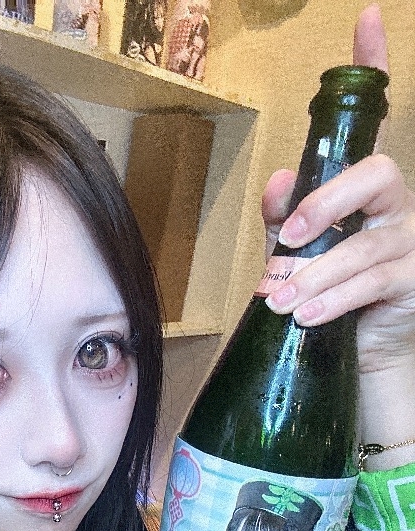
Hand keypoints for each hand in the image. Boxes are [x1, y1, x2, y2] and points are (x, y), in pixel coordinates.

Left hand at [260, 5, 414, 466]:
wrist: (356, 347)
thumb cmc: (324, 288)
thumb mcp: (297, 251)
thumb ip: (285, 217)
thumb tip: (278, 185)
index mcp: (364, 188)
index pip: (378, 118)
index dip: (374, 67)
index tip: (366, 20)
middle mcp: (395, 204)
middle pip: (377, 176)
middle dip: (327, 203)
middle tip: (289, 238)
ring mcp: (409, 241)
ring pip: (366, 244)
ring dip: (317, 272)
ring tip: (281, 298)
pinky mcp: (412, 281)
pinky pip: (373, 283)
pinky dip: (334, 298)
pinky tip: (307, 315)